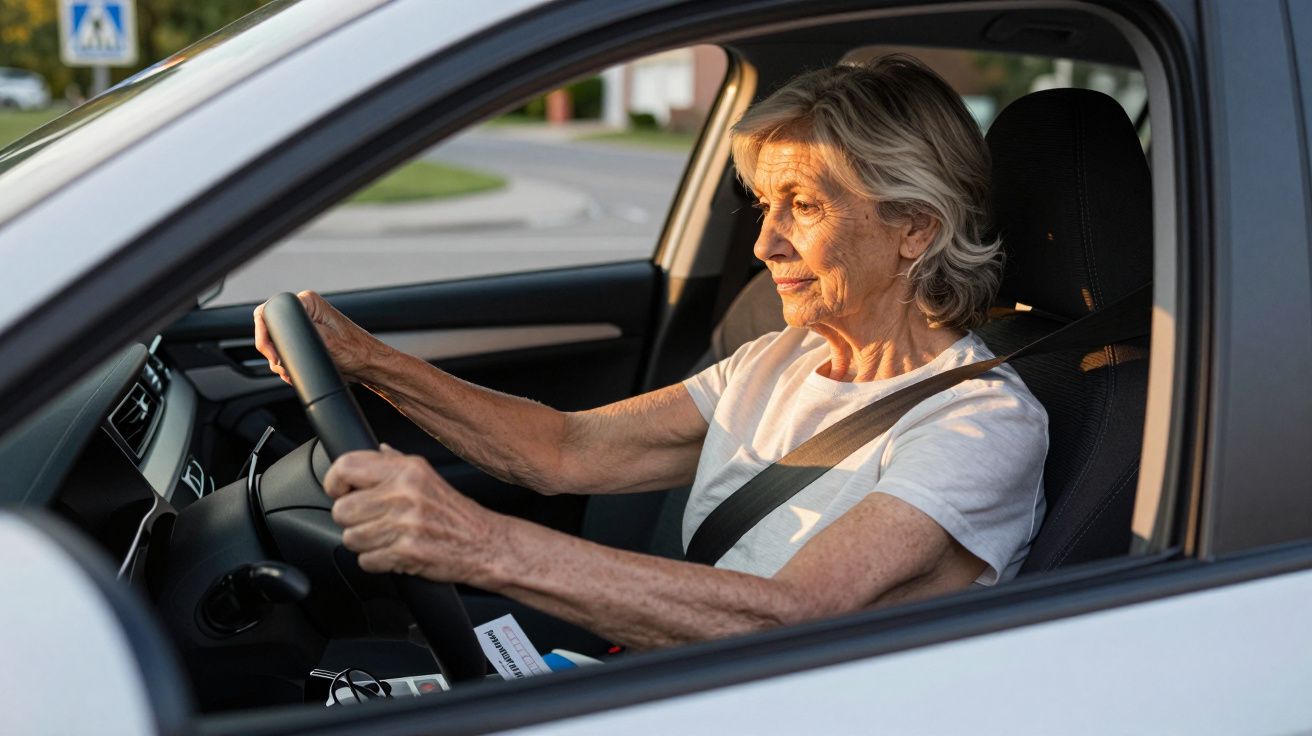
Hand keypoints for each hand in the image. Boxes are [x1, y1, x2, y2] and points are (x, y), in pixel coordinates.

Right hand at [253, 290, 387, 383]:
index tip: (274, 356)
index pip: (268, 313)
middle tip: (285, 366)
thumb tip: (279, 338)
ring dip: (281, 361)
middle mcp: (305, 310)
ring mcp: (305, 324)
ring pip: (275, 344)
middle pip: (269, 330)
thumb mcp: (325, 342)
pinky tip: (298, 372)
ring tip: (295, 371)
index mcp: (308, 302)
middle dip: (274, 353)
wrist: (368, 365)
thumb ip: (299, 334)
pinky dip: (288, 363)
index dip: (265, 337)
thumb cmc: (356, 353)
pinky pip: (285, 350)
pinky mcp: (306, 338)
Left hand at [324, 445, 500, 582]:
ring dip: (364, 544)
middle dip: (351, 521)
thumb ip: (397, 463)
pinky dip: (377, 562)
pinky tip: (394, 553)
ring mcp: (405, 524)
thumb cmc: (455, 513)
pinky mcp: (407, 552)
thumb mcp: (428, 476)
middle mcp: (405, 493)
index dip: (334, 482)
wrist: (484, 543)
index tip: (339, 492)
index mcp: (407, 470)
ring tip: (386, 538)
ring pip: (351, 539)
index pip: (347, 466)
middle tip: (370, 521)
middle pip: (342, 510)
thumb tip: (378, 451)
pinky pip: (367, 561)